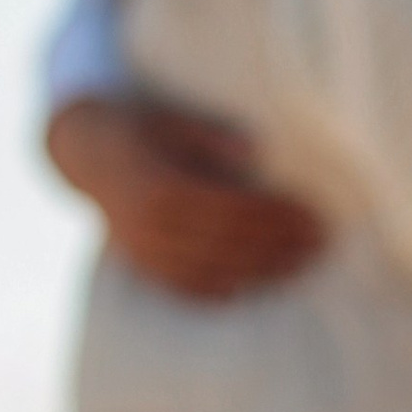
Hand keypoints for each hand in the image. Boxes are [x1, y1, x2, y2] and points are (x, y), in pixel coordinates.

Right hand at [46, 96, 327, 300]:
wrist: (87, 154)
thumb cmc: (144, 128)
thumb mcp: (173, 120)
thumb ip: (209, 137)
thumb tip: (254, 152)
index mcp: (158, 185)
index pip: (228, 208)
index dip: (273, 216)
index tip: (314, 216)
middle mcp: (149, 226)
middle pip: (226, 243)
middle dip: (278, 245)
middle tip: (323, 242)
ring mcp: (143, 252)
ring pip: (211, 271)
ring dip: (261, 272)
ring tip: (304, 264)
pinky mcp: (142, 268)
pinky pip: (187, 289)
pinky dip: (225, 291)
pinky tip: (259, 286)